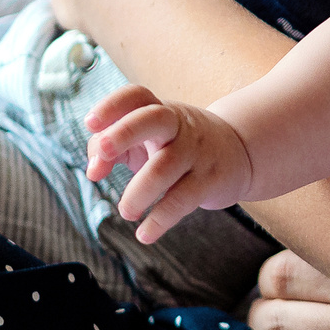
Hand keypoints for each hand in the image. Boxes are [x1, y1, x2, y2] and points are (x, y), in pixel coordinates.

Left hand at [84, 81, 255, 242]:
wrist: (239, 151)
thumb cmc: (177, 144)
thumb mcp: (147, 137)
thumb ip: (109, 148)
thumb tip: (93, 171)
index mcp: (160, 110)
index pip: (136, 96)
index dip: (111, 105)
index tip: (90, 123)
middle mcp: (179, 125)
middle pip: (153, 118)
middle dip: (123, 132)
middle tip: (103, 152)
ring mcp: (196, 151)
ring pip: (164, 167)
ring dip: (137, 193)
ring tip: (127, 211)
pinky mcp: (210, 180)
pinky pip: (182, 200)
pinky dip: (160, 220)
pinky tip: (145, 234)